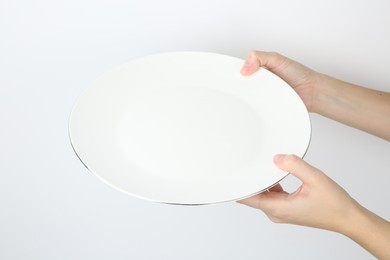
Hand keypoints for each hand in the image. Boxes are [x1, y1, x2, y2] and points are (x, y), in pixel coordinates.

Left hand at [238, 154, 358, 231]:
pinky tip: (278, 174)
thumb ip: (294, 165)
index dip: (238, 186)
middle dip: (250, 180)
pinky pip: (272, 195)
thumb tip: (277, 158)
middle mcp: (276, 213)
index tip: (233, 174)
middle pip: (253, 195)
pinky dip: (272, 184)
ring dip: (262, 181)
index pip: (247, 198)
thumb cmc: (334, 204)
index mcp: (278, 208)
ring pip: (262, 194)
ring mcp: (281, 212)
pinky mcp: (286, 209)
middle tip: (248, 162)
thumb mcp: (314, 178)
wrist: (348, 218)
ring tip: (265, 166)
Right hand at [240, 51, 319, 111]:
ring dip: (250, 96)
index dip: (238, 71)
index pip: (242, 69)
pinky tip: (260, 103)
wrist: (311, 92)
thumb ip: (259, 57)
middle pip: (243, 84)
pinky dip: (256, 106)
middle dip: (242, 85)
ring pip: (249, 97)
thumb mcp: (277, 59)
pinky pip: (257, 107)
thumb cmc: (299, 74)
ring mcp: (262, 95)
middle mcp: (259, 82)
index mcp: (260, 68)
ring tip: (257, 93)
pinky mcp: (266, 106)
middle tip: (249, 84)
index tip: (240, 74)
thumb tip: (244, 68)